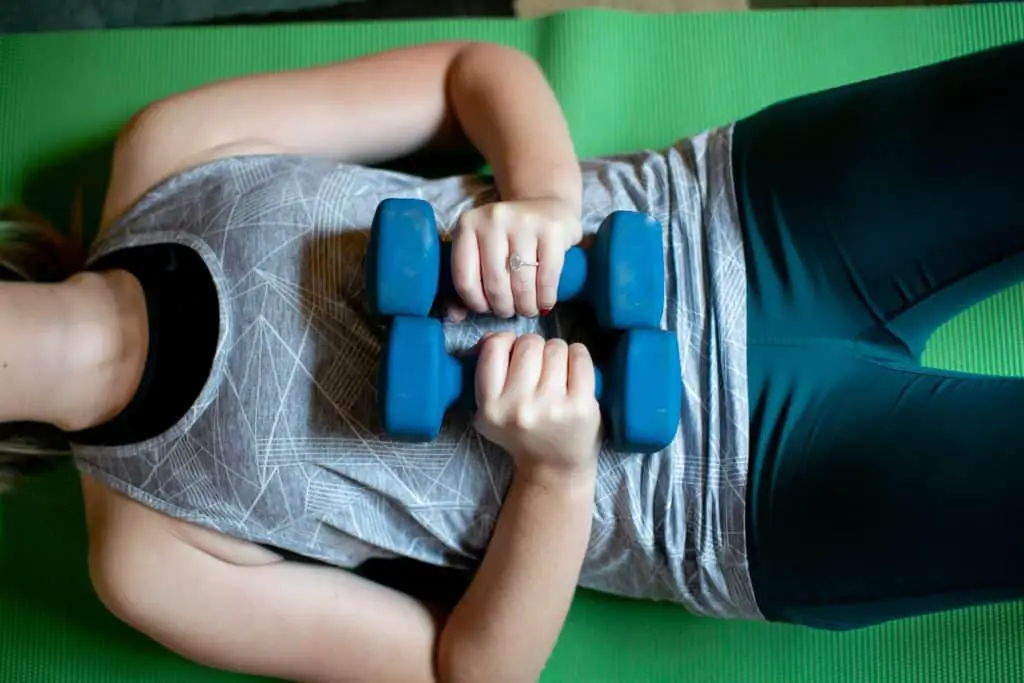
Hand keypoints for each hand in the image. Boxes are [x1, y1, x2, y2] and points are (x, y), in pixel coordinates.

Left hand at [449, 198, 581, 319]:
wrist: (547, 207)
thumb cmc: (509, 238)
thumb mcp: (481, 251)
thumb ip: (466, 283)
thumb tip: (454, 316)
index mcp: (468, 225)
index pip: (464, 278)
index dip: (476, 303)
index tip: (487, 308)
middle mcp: (493, 219)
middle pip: (495, 284)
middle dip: (503, 308)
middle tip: (510, 311)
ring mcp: (524, 222)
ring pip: (521, 284)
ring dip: (525, 307)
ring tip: (527, 309)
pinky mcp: (552, 230)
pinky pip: (547, 278)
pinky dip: (545, 298)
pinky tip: (544, 302)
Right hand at [474, 332, 600, 477]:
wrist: (554, 467)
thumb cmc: (522, 432)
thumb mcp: (492, 410)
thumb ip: (487, 372)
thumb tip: (493, 335)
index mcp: (491, 407)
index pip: (494, 348)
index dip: (506, 341)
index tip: (514, 353)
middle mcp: (519, 407)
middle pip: (529, 343)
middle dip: (536, 348)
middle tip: (540, 366)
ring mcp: (551, 406)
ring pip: (555, 347)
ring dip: (557, 353)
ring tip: (556, 373)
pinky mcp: (581, 405)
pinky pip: (580, 356)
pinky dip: (578, 356)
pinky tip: (574, 370)